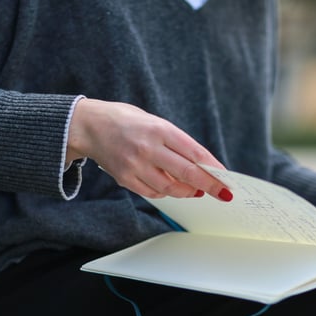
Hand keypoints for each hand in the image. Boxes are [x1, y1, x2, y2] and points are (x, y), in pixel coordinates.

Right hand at [66, 98, 231, 200]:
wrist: (89, 126)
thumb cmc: (126, 121)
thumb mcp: (154, 122)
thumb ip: (176, 143)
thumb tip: (202, 166)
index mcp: (159, 129)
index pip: (194, 153)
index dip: (213, 169)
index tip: (226, 178)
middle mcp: (148, 148)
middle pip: (187, 174)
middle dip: (209, 186)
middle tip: (222, 193)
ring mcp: (135, 165)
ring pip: (171, 188)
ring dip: (187, 192)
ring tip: (195, 189)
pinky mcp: (125, 179)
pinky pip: (153, 192)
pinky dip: (166, 192)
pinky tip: (171, 187)